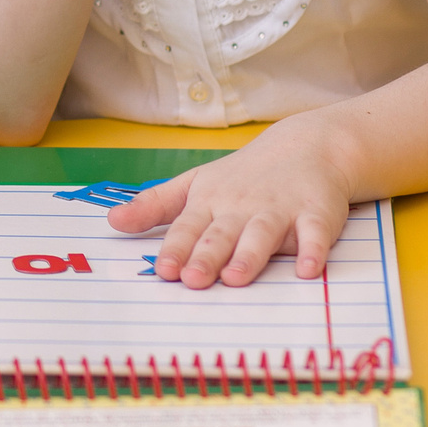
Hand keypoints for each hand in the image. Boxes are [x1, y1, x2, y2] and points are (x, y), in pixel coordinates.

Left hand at [107, 114, 358, 288]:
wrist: (307, 146)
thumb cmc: (243, 175)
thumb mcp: (195, 183)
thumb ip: (155, 205)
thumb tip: (111, 223)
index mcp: (211, 202)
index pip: (189, 227)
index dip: (176, 248)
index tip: (164, 270)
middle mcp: (242, 206)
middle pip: (222, 234)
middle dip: (207, 256)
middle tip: (193, 280)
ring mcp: (280, 209)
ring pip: (262, 233)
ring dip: (250, 255)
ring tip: (237, 277)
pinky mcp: (316, 213)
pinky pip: (316, 234)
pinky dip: (314, 251)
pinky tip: (309, 270)